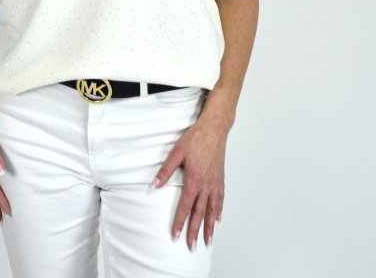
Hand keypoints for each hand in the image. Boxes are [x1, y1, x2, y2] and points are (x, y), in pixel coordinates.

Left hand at [152, 115, 228, 250]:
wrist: (214, 128)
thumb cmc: (196, 138)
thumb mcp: (176, 152)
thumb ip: (165, 170)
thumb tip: (154, 185)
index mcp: (195, 180)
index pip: (185, 206)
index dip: (180, 222)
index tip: (176, 235)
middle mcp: (207, 185)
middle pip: (200, 214)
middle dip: (195, 232)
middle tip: (191, 247)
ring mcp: (215, 183)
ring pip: (212, 210)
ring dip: (210, 227)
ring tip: (208, 241)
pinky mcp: (220, 179)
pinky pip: (220, 199)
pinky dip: (219, 211)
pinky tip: (218, 219)